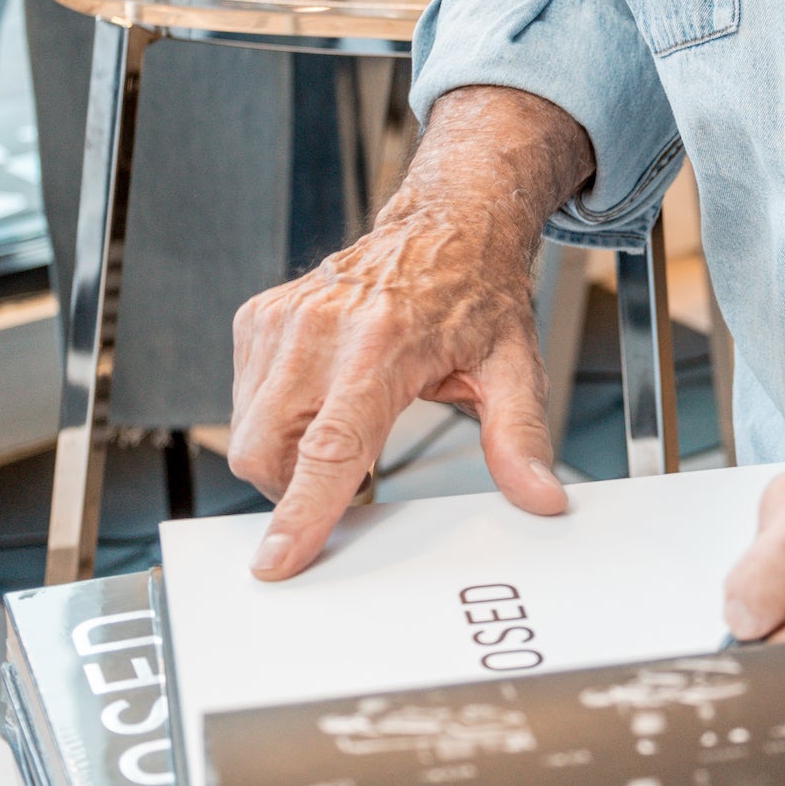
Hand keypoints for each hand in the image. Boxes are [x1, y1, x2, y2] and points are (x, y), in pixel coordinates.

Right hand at [228, 86, 593, 579]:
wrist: (445, 226)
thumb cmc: (476, 295)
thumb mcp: (514, 366)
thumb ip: (520, 437)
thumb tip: (541, 498)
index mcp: (383, 343)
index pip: (331, 447)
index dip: (301, 511)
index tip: (277, 559)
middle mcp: (321, 327)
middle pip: (269, 451)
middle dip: (296, 492)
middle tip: (356, 475)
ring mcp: (282, 319)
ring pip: (248, 433)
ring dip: (286, 457)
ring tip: (345, 427)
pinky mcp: (258, 317)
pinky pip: (243, 401)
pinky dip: (275, 420)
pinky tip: (321, 398)